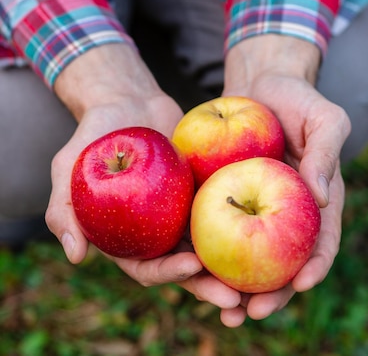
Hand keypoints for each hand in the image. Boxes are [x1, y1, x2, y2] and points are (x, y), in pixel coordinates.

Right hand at [45, 44, 241, 316]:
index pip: (148, 267)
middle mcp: (160, 232)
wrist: (126, 99)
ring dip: (235, 266)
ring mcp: (185, 212)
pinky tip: (270, 226)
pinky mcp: (206, 189)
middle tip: (238, 299)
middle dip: (210, 287)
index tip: (192, 268)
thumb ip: (63, 209)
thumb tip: (75, 255)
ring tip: (263, 279)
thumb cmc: (93, 134)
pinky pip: (228, 206)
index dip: (168, 275)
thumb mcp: (69, 167)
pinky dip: (246, 220)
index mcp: (129, 238)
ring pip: (214, 245)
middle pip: (187, 268)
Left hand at [218, 35, 350, 326]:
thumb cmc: (297, 99)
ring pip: (245, 257)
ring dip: (234, 286)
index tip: (301, 285)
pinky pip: (215, 229)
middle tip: (251, 311)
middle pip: (281, 264)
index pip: (321, 243)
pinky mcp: (223, 198)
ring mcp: (253, 209)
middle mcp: (285, 214)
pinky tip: (190, 267)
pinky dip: (206, 252)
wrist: (259, 83)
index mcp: (316, 203)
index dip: (314, 268)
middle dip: (270, 294)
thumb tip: (320, 197)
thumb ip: (325, 153)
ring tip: (220, 308)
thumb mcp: (325, 118)